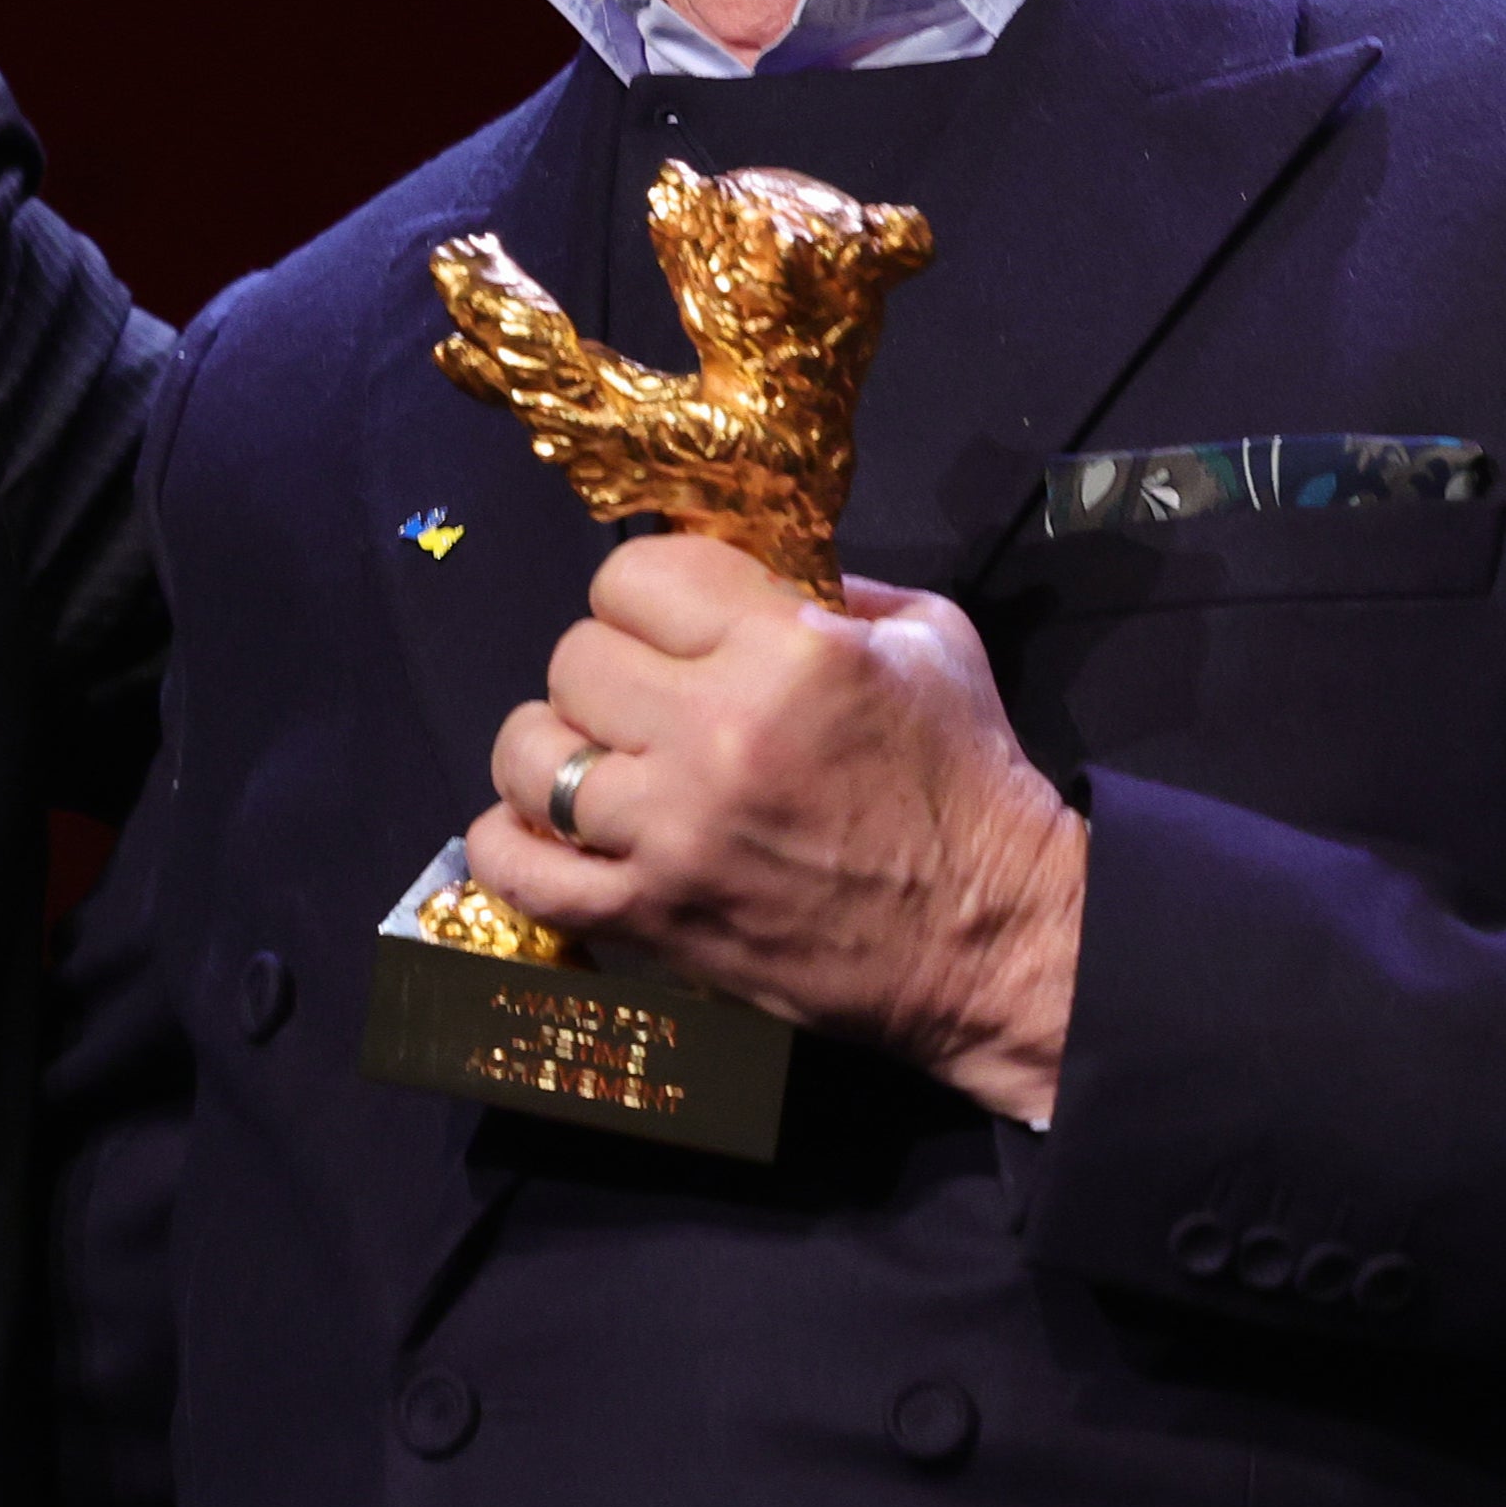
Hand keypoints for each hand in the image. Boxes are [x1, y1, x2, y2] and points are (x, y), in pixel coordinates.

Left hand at [468, 534, 1085, 1124]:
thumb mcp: (927, 640)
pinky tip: (541, 830)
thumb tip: (738, 566)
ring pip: (530, 754)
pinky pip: (521, 871)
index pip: (635, 573)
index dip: (648, 595)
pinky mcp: (653, 917)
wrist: (996, 940)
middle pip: (574, 657)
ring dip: (554, 752)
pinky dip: (508, 846)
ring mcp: (674, 833)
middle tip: (649, 702)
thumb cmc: (968, 781)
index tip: (673, 625)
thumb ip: (829, 587)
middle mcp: (716, 733)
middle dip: (607, 670)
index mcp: (787, 650)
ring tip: (598, 764)